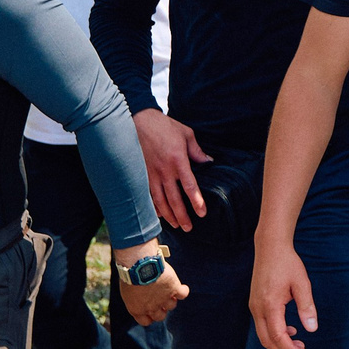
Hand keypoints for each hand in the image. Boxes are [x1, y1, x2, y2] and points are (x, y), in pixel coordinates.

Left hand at [113, 243, 187, 325]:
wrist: (138, 265)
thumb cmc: (129, 275)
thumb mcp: (126, 291)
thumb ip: (134, 299)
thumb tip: (139, 297)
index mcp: (137, 309)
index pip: (146, 321)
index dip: (149, 316)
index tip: (150, 309)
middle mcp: (151, 308)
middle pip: (160, 316)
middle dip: (161, 309)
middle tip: (159, 298)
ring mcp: (163, 299)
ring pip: (172, 305)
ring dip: (171, 298)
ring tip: (167, 288)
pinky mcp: (173, 288)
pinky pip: (183, 294)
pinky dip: (183, 291)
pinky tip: (180, 287)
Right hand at [135, 108, 212, 232]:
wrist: (139, 121)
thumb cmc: (165, 126)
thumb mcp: (186, 134)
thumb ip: (197, 151)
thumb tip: (208, 162)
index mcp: (178, 160)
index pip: (189, 186)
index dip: (196, 201)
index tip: (202, 213)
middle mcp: (164, 170)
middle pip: (174, 199)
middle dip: (182, 215)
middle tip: (189, 227)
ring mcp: (151, 174)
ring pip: (160, 201)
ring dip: (169, 215)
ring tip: (177, 225)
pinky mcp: (142, 174)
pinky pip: (148, 195)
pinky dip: (154, 207)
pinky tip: (159, 215)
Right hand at [249, 241, 318, 348]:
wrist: (270, 248)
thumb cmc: (288, 264)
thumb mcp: (302, 284)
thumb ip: (306, 307)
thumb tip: (312, 329)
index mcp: (270, 305)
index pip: (278, 336)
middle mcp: (258, 308)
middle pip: (267, 340)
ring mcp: (254, 306)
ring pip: (263, 335)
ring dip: (279, 343)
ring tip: (298, 343)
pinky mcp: (255, 303)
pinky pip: (262, 325)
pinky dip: (274, 333)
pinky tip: (290, 329)